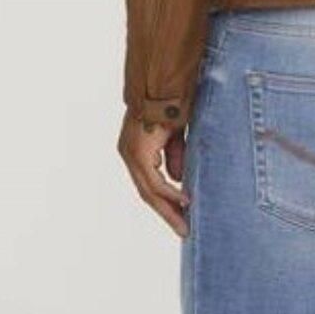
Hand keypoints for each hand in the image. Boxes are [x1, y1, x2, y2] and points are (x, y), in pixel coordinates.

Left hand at [117, 108, 190, 237]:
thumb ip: (175, 156)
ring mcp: (132, 155)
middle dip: (167, 212)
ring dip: (168, 208)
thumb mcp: (175, 135)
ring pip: (149, 191)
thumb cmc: (168, 103)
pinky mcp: (138, 153)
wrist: (161, 83)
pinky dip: (169, 191)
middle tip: (183, 230)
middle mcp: (130, 155)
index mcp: (136, 151)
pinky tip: (183, 201)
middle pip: (148, 193)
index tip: (181, 214)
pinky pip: (154, 180)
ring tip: (184, 223)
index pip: (149, 184)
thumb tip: (177, 179)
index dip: (164, 201)